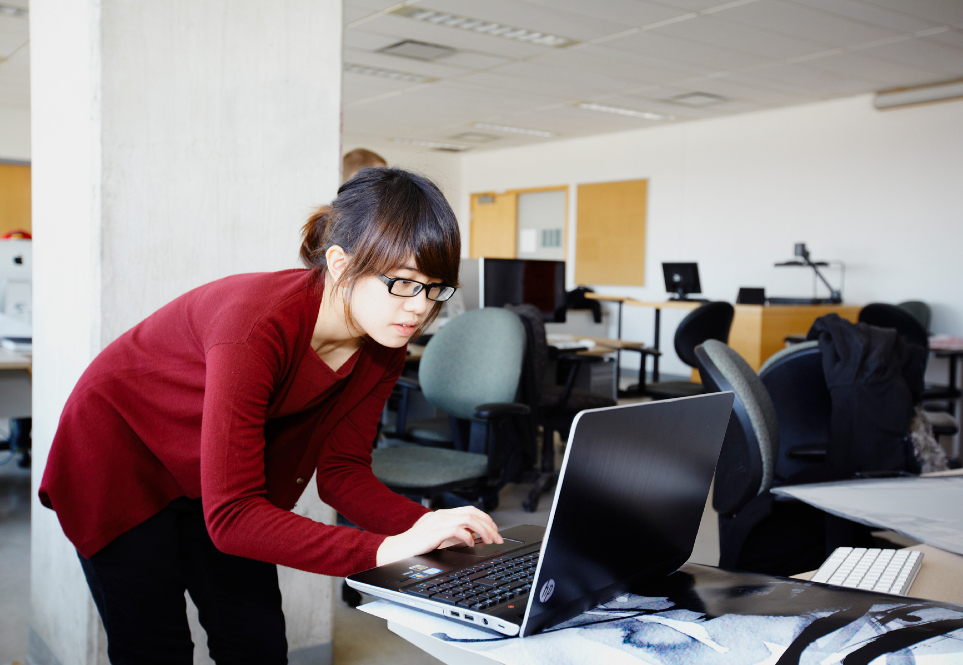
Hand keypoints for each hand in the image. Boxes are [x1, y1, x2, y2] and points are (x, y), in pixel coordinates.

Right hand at [376, 507, 502, 566]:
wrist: (396, 550)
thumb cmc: (415, 546)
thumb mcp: (437, 537)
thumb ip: (452, 534)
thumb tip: (472, 537)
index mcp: (442, 515)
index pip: (470, 510)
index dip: (485, 519)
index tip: (495, 530)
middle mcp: (442, 515)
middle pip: (473, 513)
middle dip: (489, 526)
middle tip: (498, 538)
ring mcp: (438, 522)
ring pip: (469, 519)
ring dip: (483, 530)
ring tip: (489, 541)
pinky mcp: (435, 532)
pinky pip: (458, 530)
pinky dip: (468, 536)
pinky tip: (471, 544)